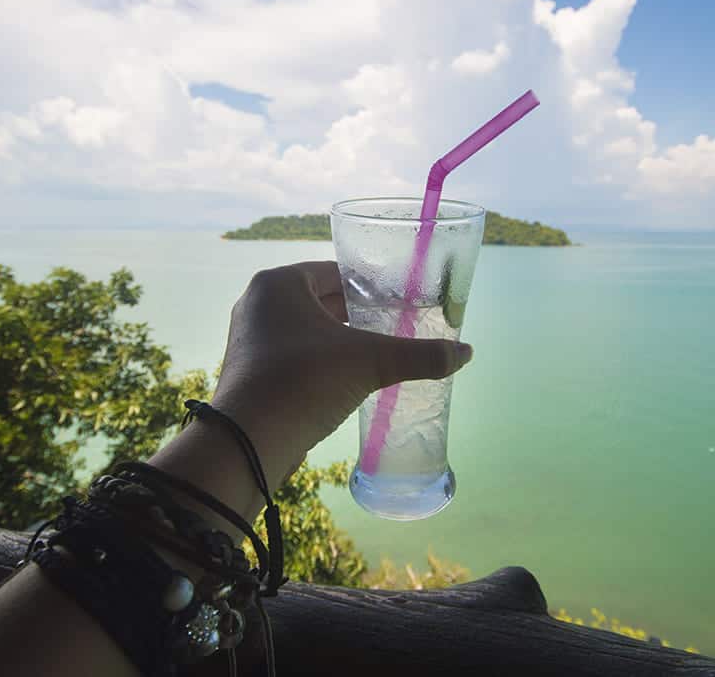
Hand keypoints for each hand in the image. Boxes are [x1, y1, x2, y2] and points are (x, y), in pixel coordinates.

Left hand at [210, 261, 471, 479]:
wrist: (249, 442)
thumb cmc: (305, 382)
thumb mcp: (370, 363)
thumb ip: (419, 355)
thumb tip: (466, 354)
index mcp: (279, 283)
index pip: (335, 272)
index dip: (371, 284)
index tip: (401, 299)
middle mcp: (258, 303)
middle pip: (321, 299)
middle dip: (358, 313)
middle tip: (397, 325)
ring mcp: (250, 339)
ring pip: (307, 329)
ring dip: (340, 339)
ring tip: (379, 351)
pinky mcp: (250, 371)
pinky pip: (294, 354)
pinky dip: (321, 360)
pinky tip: (349, 378)